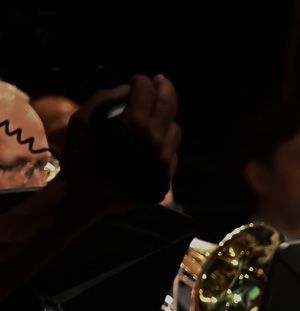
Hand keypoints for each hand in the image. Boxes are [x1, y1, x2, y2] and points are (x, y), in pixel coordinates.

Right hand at [61, 75, 180, 210]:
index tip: (137, 79)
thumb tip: (128, 89)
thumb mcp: (81, 120)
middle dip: (164, 88)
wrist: (86, 196)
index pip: (147, 90)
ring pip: (175, 130)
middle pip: (169, 106)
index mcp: (134, 125)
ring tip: (155, 115)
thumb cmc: (79, 155)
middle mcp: (155, 141)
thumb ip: (104, 98)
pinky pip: (173, 153)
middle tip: (160, 81)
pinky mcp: (166, 176)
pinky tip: (153, 141)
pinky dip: (165, 142)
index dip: (142, 80)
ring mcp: (164, 161)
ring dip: (166, 118)